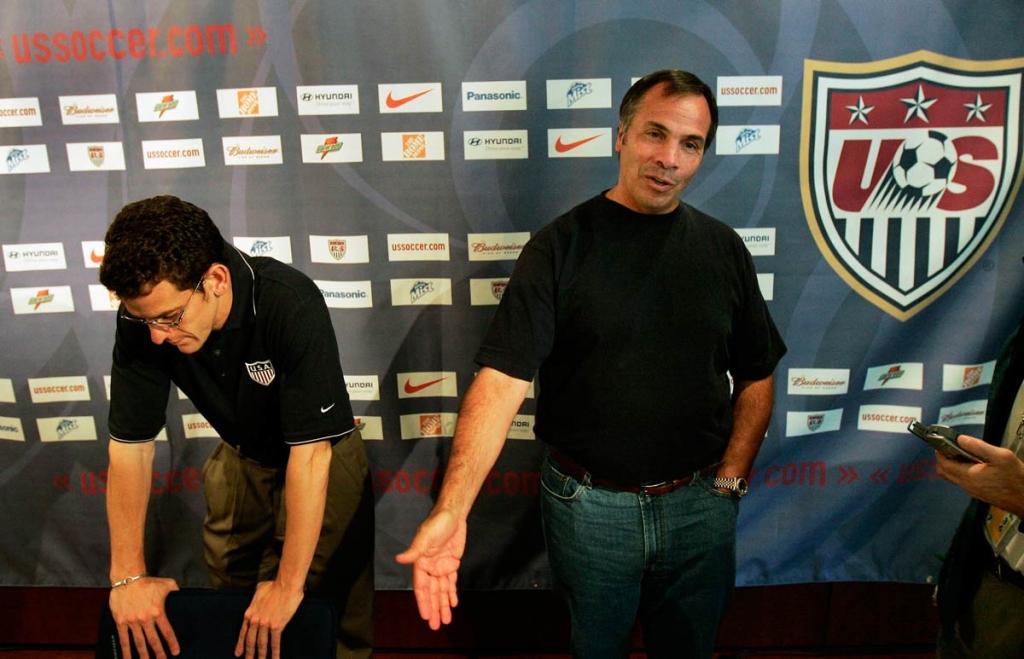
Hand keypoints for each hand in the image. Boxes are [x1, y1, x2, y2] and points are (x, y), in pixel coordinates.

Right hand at [109, 576, 179, 658]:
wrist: (128, 578)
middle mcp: (145, 619)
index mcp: (158, 612)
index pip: (167, 632)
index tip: (176, 652)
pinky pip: (123, 639)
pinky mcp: (121, 622)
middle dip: (159, 653)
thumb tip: (182, 594)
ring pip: (139, 643)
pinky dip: (125, 650)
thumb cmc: (148, 582)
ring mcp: (132, 622)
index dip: (172, 643)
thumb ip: (176, 590)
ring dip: (143, 655)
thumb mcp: (167, 584)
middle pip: (153, 641)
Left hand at [234, 580, 303, 658]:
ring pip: (261, 644)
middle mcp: (255, 620)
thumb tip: (259, 591)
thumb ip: (257, 595)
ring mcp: (265, 624)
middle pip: (250, 641)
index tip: (238, 653)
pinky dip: (275, 653)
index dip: (240, 644)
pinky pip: (275, 643)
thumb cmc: (274, 585)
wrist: (285, 585)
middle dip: (249, 654)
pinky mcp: (277, 626)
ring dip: (260, 656)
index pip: (243, 632)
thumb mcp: (260, 589)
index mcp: (250, 613)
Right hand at [395, 508, 466, 629]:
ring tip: (445, 621)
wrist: (453, 513)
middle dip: (433, 609)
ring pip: (441, 590)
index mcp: (421, 562)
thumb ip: (415, 549)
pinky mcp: (451, 563)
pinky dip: (451, 593)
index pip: (421, 587)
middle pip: (431, 592)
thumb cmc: (437, 522)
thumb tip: (400, 559)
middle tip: (435, 626)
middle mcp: (429, 567)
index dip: (423, 602)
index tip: (425, 616)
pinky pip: (451, 582)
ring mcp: (440, 566)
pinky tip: (453, 604)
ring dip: (443, 605)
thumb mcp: (426, 536)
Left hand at [936, 434, 1023, 516]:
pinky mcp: (979, 494)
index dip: (940, 451)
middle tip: (952, 447)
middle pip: (944, 472)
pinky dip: (961, 471)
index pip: (943, 464)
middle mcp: (967, 485)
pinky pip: (962, 481)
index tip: (943, 442)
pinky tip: (975, 464)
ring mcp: (972, 491)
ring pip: (953, 477)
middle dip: (943, 458)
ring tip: (965, 453)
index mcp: (969, 476)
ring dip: (952, 465)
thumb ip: (979, 447)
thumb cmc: (1017, 479)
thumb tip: (961, 439)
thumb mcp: (1002, 457)